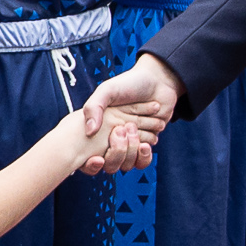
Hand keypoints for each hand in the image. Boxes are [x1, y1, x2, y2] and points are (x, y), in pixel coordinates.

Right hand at [83, 56, 179, 171]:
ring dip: (131, 152)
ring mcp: (130, 143)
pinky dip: (144, 156)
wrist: (158, 81)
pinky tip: (147, 143)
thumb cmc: (130, 83)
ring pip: (126, 165)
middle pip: (109, 164)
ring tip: (134, 132)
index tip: (96, 158)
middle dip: (116, 152)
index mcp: (99, 129)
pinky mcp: (146, 143)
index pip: (87, 156)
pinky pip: (142, 161)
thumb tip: (90, 131)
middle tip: (121, 129)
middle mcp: (112, 139)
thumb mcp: (107, 90)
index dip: (90, 164)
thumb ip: (94, 108)